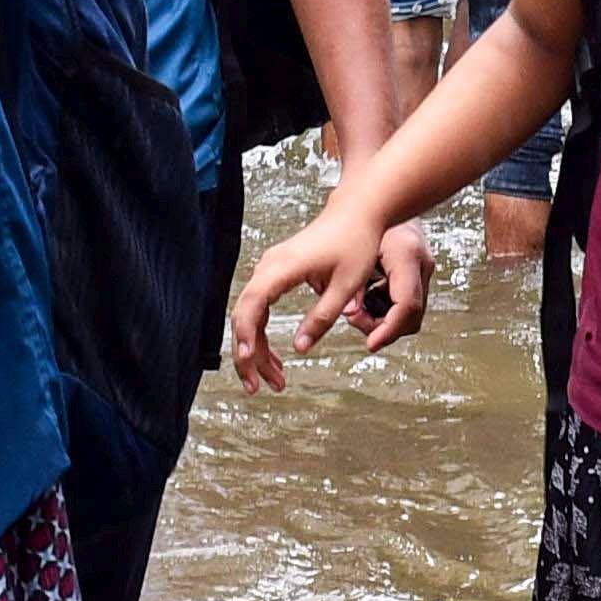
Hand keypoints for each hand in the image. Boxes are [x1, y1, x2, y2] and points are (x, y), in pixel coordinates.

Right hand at [232, 198, 399, 385]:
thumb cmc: (355, 243)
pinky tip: (276, 358)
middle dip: (248, 354)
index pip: (252, 305)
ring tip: (274, 380)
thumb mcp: (345, 287)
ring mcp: (269, 269)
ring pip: (249, 315)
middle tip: (258, 387)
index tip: (249, 361)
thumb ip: (321, 318)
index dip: (246, 335)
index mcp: (282, 268)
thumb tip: (300, 349)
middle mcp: (268, 267)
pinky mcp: (276, 273)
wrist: (356, 213)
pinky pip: (260, 308)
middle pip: (243, 315)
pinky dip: (263, 334)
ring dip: (257, 349)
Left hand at [357, 219, 437, 352]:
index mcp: (407, 255)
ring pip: (411, 313)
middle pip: (412, 316)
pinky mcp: (419, 271)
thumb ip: (350, 286)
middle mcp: (422, 263)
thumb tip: (350, 314)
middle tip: (355, 318)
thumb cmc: (362, 219)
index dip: (388, 330)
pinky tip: (367, 295)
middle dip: (383, 327)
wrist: (379, 196)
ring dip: (383, 318)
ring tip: (358, 306)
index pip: (406, 306)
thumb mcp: (352, 254)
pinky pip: (406, 301)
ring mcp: (424, 268)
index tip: (370, 344)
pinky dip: (386, 306)